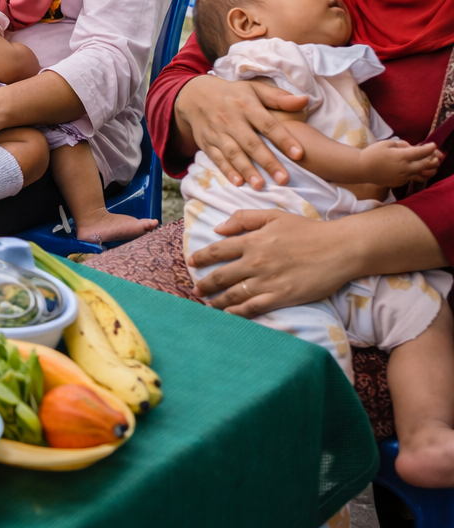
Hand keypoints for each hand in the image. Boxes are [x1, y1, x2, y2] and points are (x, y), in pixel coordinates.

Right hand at [172, 75, 308, 187]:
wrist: (194, 95)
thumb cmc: (233, 94)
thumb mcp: (254, 89)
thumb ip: (279, 98)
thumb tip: (305, 100)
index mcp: (246, 105)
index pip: (267, 124)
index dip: (283, 139)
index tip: (299, 154)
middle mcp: (231, 120)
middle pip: (251, 143)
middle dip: (267, 162)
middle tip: (284, 179)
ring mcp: (217, 132)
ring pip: (233, 153)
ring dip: (247, 170)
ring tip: (260, 186)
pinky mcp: (206, 143)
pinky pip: (217, 158)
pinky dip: (227, 171)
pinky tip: (238, 183)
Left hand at [189, 210, 351, 316]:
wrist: (339, 248)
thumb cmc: (307, 230)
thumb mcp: (274, 215)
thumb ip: (244, 218)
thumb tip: (218, 228)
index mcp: (252, 241)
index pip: (217, 250)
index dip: (200, 257)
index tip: (191, 262)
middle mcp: (255, 262)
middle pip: (220, 276)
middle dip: (204, 284)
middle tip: (196, 289)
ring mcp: (267, 281)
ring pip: (233, 294)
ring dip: (216, 301)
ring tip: (206, 304)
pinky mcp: (281, 297)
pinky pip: (252, 308)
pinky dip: (236, 313)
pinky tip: (228, 315)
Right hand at [362, 139, 444, 186]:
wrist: (361, 169)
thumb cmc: (372, 153)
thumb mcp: (386, 143)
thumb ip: (401, 145)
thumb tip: (411, 148)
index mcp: (401, 157)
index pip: (421, 152)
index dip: (429, 148)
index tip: (433, 145)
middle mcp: (404, 169)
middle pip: (424, 165)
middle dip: (430, 159)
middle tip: (431, 155)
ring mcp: (402, 177)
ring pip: (419, 172)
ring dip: (422, 166)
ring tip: (420, 161)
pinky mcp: (399, 183)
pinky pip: (410, 177)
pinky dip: (413, 172)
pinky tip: (408, 168)